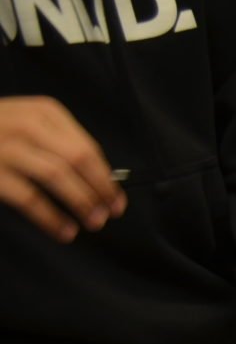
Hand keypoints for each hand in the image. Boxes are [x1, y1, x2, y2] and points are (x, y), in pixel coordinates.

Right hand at [0, 96, 125, 240]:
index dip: (106, 176)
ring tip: (94, 223)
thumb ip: (60, 143)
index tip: (117, 198)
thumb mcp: (28, 125)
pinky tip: (64, 231)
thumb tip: (102, 180)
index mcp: (43, 112)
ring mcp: (7, 147)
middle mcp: (26, 124)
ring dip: (82, 203)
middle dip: (100, 190)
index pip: (87, 147)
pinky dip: (52, 218)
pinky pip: (30, 198)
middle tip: (111, 214)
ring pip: (58, 176)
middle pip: (78, 160)